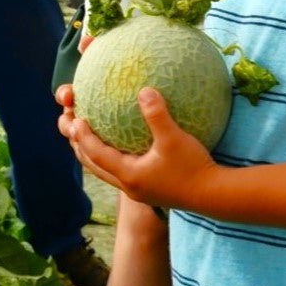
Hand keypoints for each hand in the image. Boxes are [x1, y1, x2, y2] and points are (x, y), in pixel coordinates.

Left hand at [58, 86, 216, 209]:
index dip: (82, 137)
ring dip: (93, 154)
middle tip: (71, 126)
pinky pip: (120, 171)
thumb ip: (157, 114)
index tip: (74, 119)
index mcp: (129, 174)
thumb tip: (143, 90)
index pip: (96, 154)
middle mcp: (129, 185)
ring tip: (87, 134)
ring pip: (105, 171)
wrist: (214, 195)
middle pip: (94, 166)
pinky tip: (120, 143)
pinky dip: (110, 157)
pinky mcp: (148, 189)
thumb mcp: (174, 138)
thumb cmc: (193, 167)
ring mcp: (138, 189)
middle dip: (80, 146)